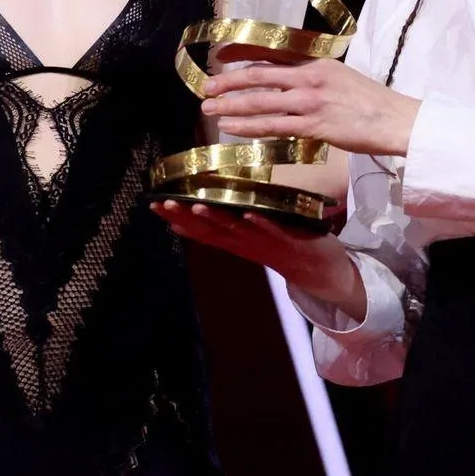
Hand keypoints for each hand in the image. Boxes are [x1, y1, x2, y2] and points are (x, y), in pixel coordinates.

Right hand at [154, 200, 364, 316]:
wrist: (320, 271)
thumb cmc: (281, 246)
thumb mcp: (248, 237)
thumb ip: (223, 227)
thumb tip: (196, 214)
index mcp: (235, 242)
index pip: (199, 229)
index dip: (177, 218)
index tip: (154, 204)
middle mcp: (245, 244)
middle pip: (212, 230)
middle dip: (188, 216)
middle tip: (166, 203)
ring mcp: (265, 243)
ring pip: (236, 230)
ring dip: (217, 218)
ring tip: (198, 205)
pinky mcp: (289, 241)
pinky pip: (272, 231)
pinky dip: (259, 223)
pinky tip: (247, 214)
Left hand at [201, 59, 419, 157]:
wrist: (395, 120)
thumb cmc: (371, 102)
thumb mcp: (341, 77)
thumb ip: (314, 78)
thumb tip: (291, 82)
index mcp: (316, 63)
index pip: (272, 56)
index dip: (243, 58)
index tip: (221, 59)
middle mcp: (310, 78)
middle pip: (259, 77)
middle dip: (229, 82)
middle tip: (206, 87)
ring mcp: (311, 102)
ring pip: (261, 102)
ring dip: (232, 106)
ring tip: (210, 109)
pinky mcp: (315, 125)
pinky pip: (274, 126)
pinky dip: (249, 127)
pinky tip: (231, 128)